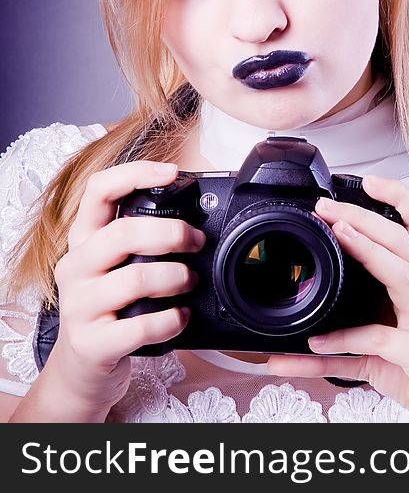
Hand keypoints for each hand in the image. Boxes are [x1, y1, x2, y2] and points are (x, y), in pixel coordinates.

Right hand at [46, 160, 201, 416]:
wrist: (85, 369)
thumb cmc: (114, 309)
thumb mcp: (119, 268)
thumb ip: (144, 242)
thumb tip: (198, 219)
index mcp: (84, 241)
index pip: (98, 191)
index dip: (135, 174)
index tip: (172, 173)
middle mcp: (75, 268)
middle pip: (123, 233)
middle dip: (172, 234)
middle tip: (197, 242)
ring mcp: (79, 306)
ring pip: (135, 279)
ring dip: (176, 278)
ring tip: (190, 282)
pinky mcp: (92, 343)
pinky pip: (142, 325)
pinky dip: (172, 320)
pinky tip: (181, 317)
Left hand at [266, 175, 408, 421]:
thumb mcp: (382, 353)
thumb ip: (345, 344)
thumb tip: (299, 345)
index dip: (392, 204)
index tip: (358, 186)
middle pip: (402, 244)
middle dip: (364, 219)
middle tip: (327, 207)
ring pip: (402, 276)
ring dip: (368, 252)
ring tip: (338, 237)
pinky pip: (382, 342)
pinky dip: (346, 340)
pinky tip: (318, 344)